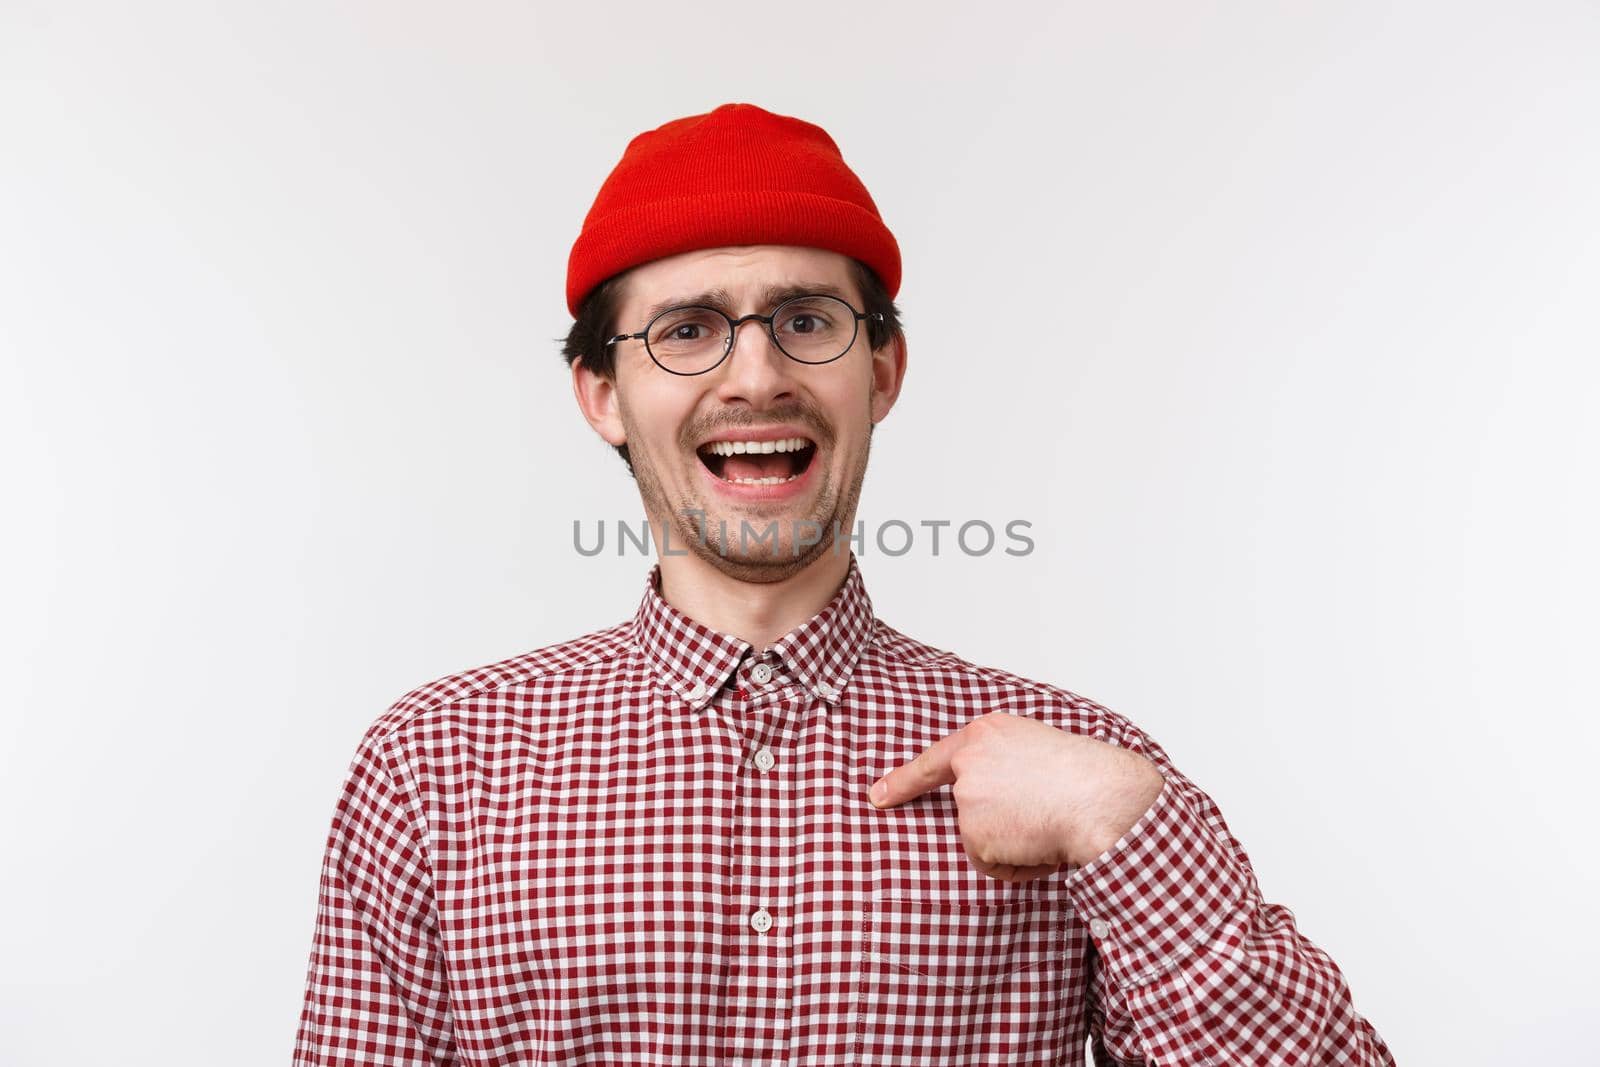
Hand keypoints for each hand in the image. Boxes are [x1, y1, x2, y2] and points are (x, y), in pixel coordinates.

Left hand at [868, 712, 1165, 879]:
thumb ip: (1003, 763)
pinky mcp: (972, 835)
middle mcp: (968, 763)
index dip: (903, 781)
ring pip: (981, 839)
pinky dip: (1016, 864)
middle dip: (997, 822)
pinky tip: (1040, 844)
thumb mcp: (1037, 748)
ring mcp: (966, 799)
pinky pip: (992, 863)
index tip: (877, 795)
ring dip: (1012, 843)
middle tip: (1037, 814)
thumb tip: (994, 797)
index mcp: (986, 733)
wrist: (1098, 798)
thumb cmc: (1084, 775)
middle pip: (967, 809)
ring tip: (1046, 823)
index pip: (934, 760)